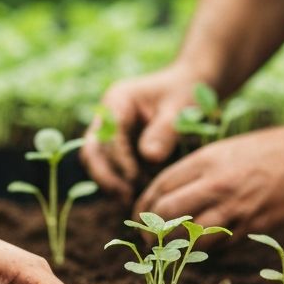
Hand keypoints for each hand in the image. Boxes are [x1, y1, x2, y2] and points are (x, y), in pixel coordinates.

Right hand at [81, 66, 199, 199]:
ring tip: (134, 201)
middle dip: (106, 177)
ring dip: (113, 183)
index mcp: (117, 101)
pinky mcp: (120, 145)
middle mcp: (107, 116)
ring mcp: (111, 131)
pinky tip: (141, 194)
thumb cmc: (187, 90)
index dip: (119, 161)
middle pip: (92, 152)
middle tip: (126, 198)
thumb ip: (165, 130)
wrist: (191, 83)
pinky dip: (123, 182)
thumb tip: (149, 157)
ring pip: (98, 164)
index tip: (136, 180)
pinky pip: (113, 168)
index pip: (106, 137)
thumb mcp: (180, 107)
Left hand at [136, 122, 283, 240]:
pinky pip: (219, 247)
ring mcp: (236, 207)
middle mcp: (216, 183)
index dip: (144, 206)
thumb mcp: (225, 149)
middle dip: (152, 231)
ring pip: (190, 237)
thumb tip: (165, 196)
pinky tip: (202, 248)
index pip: (159, 187)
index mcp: (206, 160)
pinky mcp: (254, 226)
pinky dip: (205, 250)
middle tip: (150, 239)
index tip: (140, 216)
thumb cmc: (266, 149)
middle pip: (167, 214)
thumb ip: (196, 170)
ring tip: (170, 250)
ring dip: (176, 248)